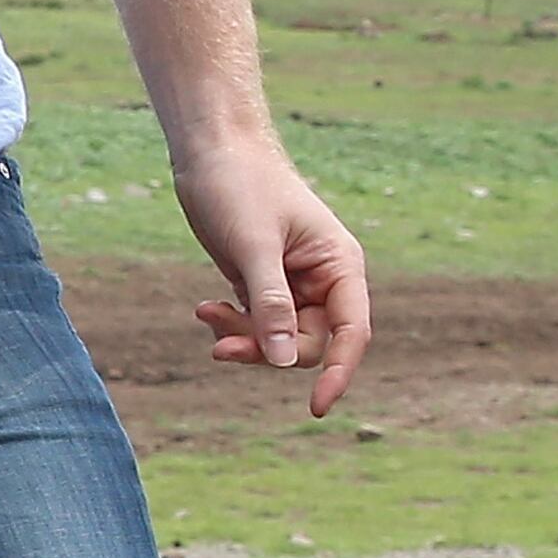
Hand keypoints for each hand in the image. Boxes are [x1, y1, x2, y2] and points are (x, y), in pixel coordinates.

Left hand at [173, 135, 372, 416]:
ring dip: (245, 338)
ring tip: (206, 314)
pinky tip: (205, 308)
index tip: (316, 407)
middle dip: (268, 350)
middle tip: (220, 348)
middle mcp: (323, 278)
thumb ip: (270, 303)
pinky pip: (256, 322)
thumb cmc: (240, 186)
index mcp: (340, 265)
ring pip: (279, 337)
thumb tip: (286, 362)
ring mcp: (292, 282)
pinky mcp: (262, 282)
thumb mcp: (253, 246)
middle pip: (309, 342)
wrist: (212, 150)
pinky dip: (232, 323)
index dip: (339, 372)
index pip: (352, 333)